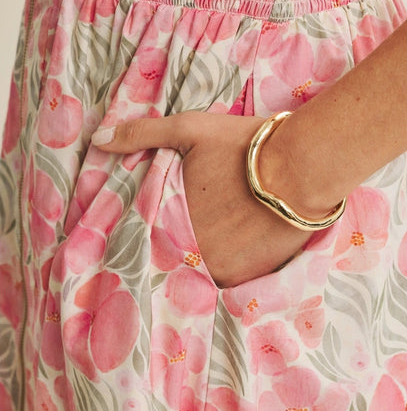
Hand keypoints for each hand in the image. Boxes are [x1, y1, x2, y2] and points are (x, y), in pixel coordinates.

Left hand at [92, 112, 310, 287]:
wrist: (304, 168)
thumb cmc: (246, 147)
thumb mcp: (191, 129)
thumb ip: (143, 135)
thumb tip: (98, 139)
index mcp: (172, 222)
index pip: (146, 240)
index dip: (150, 234)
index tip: (156, 228)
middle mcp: (194, 253)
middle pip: (173, 260)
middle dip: (175, 250)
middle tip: (190, 234)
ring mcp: (223, 269)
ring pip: (200, 273)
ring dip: (200, 263)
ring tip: (211, 245)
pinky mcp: (251, 277)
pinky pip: (228, 281)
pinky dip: (227, 269)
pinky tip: (233, 251)